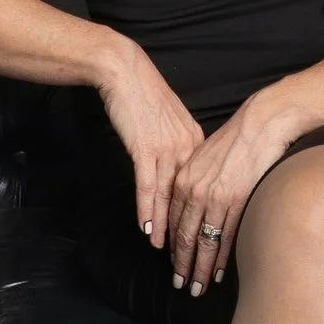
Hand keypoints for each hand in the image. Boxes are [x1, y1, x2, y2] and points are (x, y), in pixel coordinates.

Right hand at [96, 39, 204, 254]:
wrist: (125, 72)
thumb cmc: (144, 96)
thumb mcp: (169, 122)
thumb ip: (177, 146)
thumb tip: (177, 170)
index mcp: (196, 142)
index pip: (198, 186)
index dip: (196, 213)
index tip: (197, 234)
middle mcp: (187, 147)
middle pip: (186, 196)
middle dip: (184, 226)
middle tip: (184, 251)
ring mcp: (167, 148)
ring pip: (167, 195)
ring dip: (164, 225)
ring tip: (163, 249)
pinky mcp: (145, 148)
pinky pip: (147, 185)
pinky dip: (146, 208)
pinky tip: (145, 227)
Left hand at [165, 93, 297, 294]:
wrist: (261, 123)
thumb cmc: (236, 139)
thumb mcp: (205, 158)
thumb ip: (196, 182)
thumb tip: (196, 204)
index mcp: (184, 180)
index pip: (174, 222)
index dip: (173, 247)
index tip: (174, 264)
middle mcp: (195, 190)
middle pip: (184, 237)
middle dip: (182, 265)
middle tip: (181, 286)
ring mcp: (216, 197)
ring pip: (204, 242)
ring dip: (200, 269)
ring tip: (198, 288)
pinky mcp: (237, 200)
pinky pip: (226, 237)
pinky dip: (222, 258)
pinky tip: (219, 273)